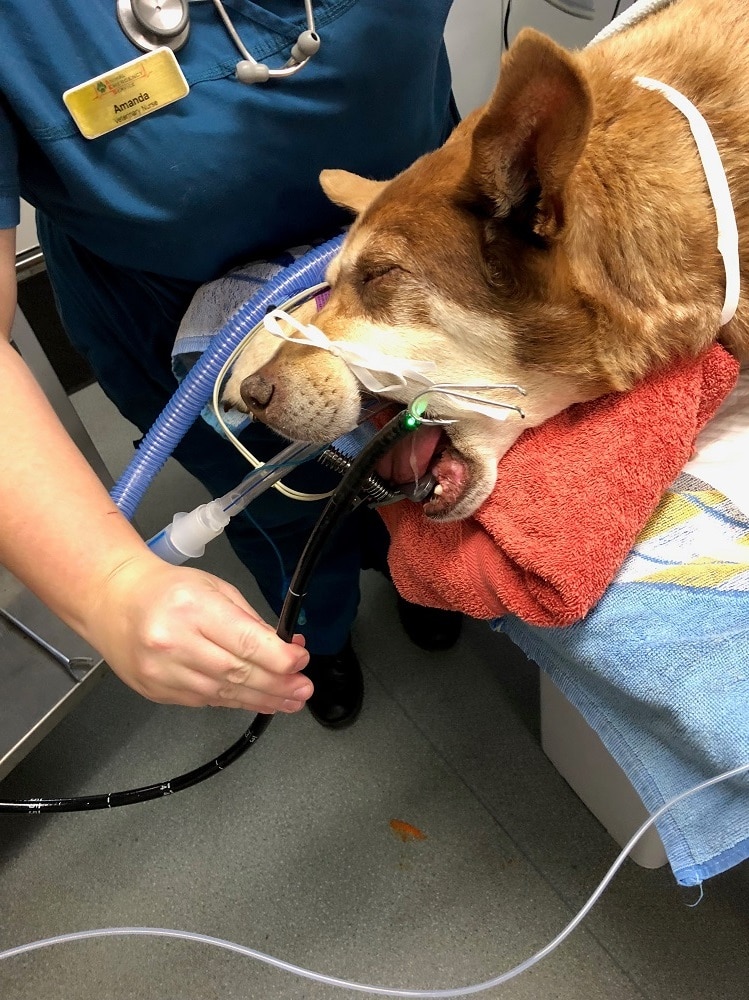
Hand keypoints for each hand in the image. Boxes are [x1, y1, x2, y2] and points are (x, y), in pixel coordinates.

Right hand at [85, 554, 311, 712]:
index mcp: (192, 608)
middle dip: (276, 684)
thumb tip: (286, 649)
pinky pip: (204, 701)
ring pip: (222, 693)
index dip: (278, 657)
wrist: (113, 601)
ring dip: (261, 699)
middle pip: (236, 672)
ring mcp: (162, 671)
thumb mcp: (214, 588)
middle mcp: (174, 642)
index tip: (300, 662)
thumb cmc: (167, 590)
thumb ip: (249, 620)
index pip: (243, 641)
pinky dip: (234, 701)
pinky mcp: (156, 691)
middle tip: (302, 689)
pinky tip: (255, 700)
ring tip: (289, 701)